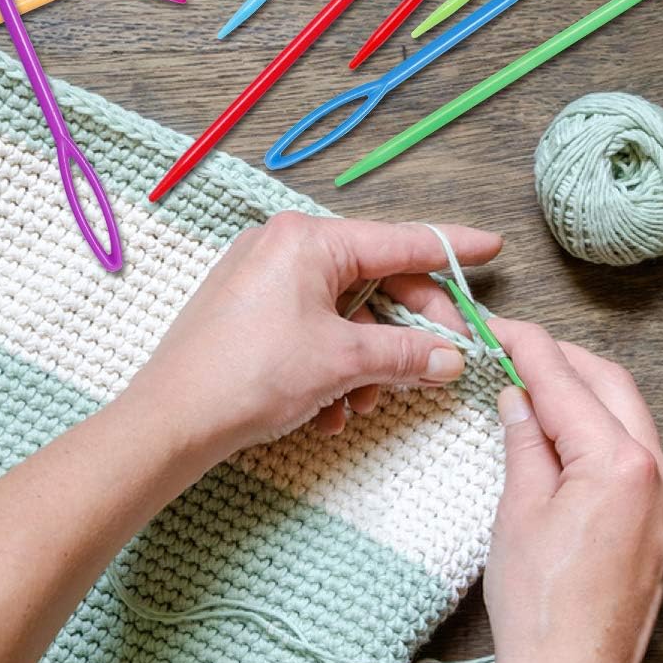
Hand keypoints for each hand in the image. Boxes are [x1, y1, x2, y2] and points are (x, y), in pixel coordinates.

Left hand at [126, 212, 501, 459]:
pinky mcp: (250, 309)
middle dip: (405, 331)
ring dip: (365, 362)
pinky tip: (330, 411)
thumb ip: (406, 353)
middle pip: (373, 281)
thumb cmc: (252, 376)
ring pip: (343, 313)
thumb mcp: (341, 362)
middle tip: (440, 364)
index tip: (491, 247)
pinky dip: (331, 366)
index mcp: (308, 240)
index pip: (399, 240)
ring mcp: (263, 277)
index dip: (451, 248)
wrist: (171, 421)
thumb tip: (451, 359)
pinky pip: (311, 326)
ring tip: (362, 407)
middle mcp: (284, 246)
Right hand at [484, 319, 662, 662]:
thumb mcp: (517, 509)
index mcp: (617, 463)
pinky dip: (595, 425)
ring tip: (529, 382)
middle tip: (509, 348)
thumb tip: (517, 397)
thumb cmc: (540, 606)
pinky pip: (631, 448)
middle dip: (558, 357)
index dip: (524, 345)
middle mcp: (654, 472)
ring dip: (580, 388)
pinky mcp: (658, 520)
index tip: (493, 325)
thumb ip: (524, 441)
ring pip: (625, 411)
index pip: (564, 379)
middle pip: (608, 382)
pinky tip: (559, 428)